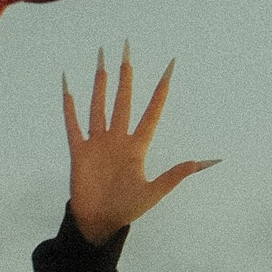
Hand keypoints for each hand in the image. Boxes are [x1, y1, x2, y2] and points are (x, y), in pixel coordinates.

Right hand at [64, 50, 216, 247]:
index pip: (152, 110)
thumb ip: (176, 175)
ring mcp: (98, 143)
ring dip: (100, 82)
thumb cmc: (127, 210)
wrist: (99, 224)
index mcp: (138, 146)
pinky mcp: (79, 151)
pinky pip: (73, 124)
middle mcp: (118, 138)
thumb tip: (203, 162)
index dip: (161, 89)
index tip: (171, 66)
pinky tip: (68, 85)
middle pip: (124, 99)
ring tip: (102, 58)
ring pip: (99, 104)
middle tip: (127, 47)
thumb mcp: (154, 192)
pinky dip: (70, 105)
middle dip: (126, 74)